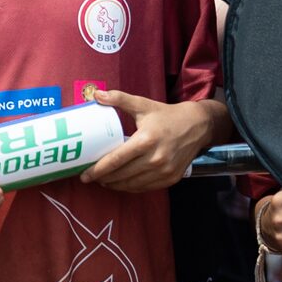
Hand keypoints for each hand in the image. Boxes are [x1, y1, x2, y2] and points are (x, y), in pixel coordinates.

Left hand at [81, 92, 221, 191]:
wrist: (197, 126)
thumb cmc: (166, 115)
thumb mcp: (143, 104)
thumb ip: (119, 99)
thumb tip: (96, 94)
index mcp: (146, 140)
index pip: (116, 159)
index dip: (98, 169)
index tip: (85, 175)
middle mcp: (156, 158)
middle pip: (122, 175)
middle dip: (103, 178)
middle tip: (90, 178)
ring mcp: (164, 170)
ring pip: (133, 184)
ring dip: (116, 185)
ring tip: (103, 181)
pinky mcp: (171, 178)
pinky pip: (146, 187)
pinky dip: (131, 187)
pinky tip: (122, 183)